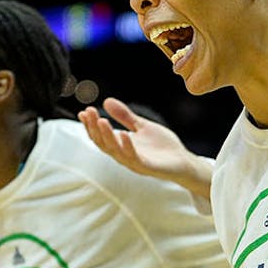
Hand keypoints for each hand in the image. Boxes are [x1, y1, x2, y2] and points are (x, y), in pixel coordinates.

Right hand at [79, 99, 207, 195]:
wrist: (183, 161)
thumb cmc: (162, 146)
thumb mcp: (142, 126)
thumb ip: (125, 116)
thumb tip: (106, 101)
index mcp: (121, 147)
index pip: (100, 137)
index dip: (90, 125)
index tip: (83, 111)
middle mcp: (124, 156)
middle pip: (103, 144)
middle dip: (94, 128)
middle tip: (89, 113)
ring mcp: (135, 163)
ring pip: (115, 151)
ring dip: (107, 136)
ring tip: (102, 121)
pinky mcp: (147, 167)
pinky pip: (134, 158)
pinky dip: (127, 146)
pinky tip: (123, 133)